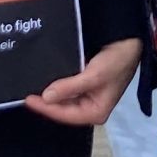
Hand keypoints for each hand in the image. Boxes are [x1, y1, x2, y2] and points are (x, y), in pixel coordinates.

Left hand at [25, 38, 141, 126]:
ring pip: (64, 100)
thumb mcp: (94, 75)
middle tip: (26, 94)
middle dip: (47, 103)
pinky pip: (68, 90)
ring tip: (32, 89)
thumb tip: (46, 97)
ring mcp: (88, 97)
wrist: (130, 42)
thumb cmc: (116, 61)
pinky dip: (57, 87)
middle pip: (63, 109)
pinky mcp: (86, 85)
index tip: (28, 99)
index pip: (65, 114)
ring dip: (50, 95)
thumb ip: (70, 87)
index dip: (46, 108)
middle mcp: (91, 108)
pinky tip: (45, 82)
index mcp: (96, 112)